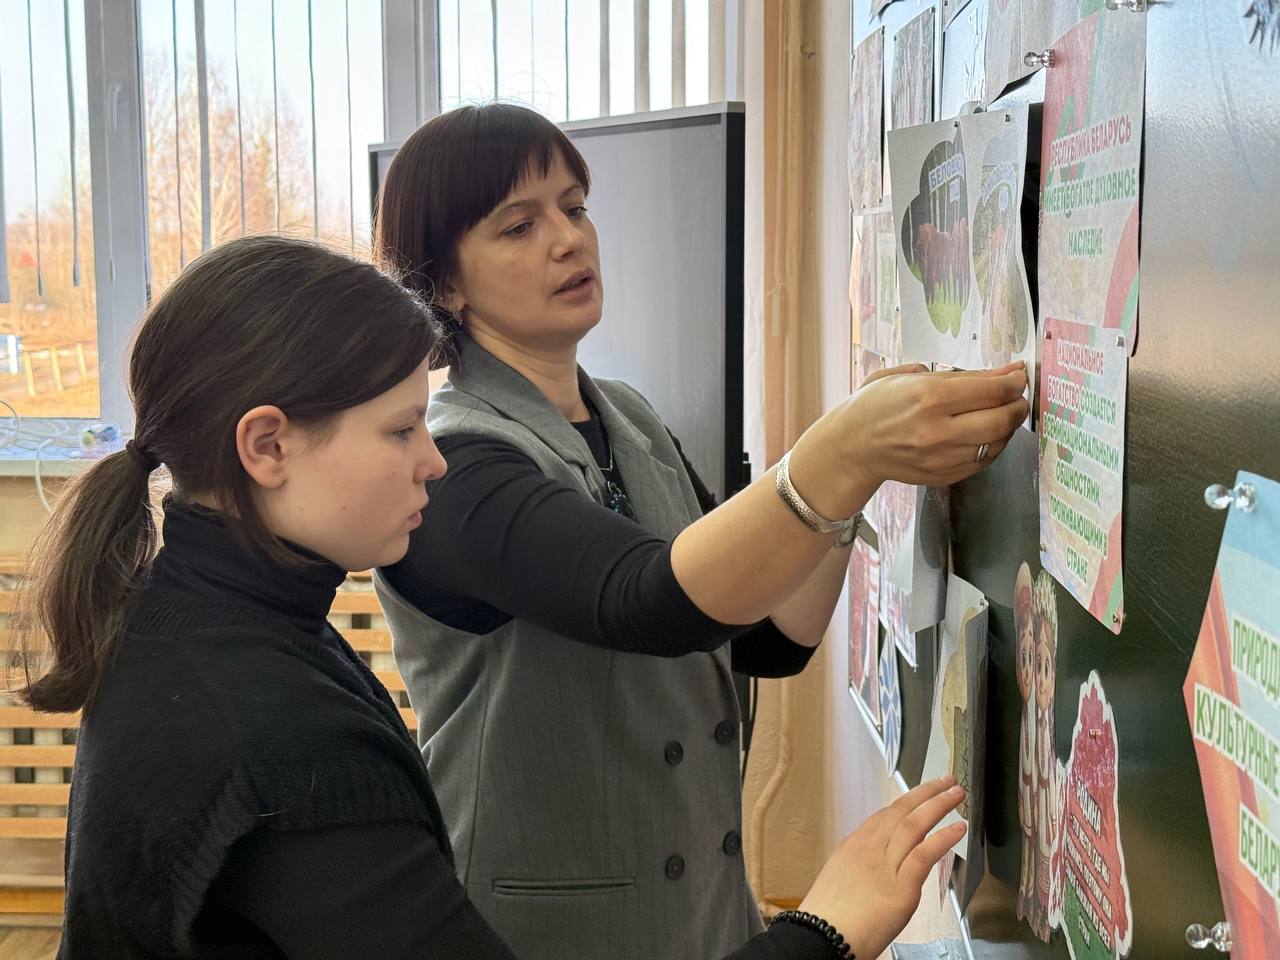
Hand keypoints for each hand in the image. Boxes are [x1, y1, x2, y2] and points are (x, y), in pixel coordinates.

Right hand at [789, 361, 1027, 517]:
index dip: (1014, 382)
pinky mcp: (942, 476)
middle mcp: (937, 430)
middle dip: (1017, 405)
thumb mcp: (911, 377)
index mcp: (928, 397)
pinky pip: (983, 461)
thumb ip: (961, 374)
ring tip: (1001, 413)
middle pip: (1002, 420)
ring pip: (997, 443)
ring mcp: (941, 458)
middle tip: (1016, 396)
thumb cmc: (877, 405)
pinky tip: (985, 433)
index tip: (1019, 375)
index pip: (992, 391)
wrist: (851, 447)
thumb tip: (1006, 372)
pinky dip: (993, 445)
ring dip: (1008, 426)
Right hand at [797, 776, 965, 959]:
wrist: (821, 938)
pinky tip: (957, 828)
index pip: (884, 815)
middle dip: (926, 792)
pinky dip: (943, 838)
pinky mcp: (901, 888)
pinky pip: (925, 855)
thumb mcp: (839, 880)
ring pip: (914, 825)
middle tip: (946, 781)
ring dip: (938, 805)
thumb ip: (861, 866)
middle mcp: (868, 849)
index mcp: (853, 846)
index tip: (922, 794)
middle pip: (901, 811)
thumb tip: (879, 864)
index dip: (908, 801)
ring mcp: (885, 865)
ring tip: (957, 794)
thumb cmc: (828, 918)